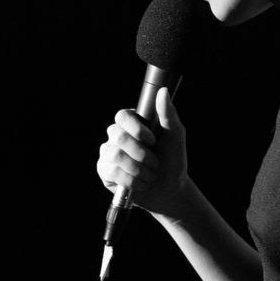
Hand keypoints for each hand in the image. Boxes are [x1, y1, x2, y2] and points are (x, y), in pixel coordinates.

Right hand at [97, 87, 188, 214]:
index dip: (136, 129)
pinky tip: (141, 183)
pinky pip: (111, 172)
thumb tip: (163, 91)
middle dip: (141, 153)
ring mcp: (108, 152)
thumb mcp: (175, 135)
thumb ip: (168, 114)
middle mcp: (117, 135)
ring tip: (150, 175)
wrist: (169, 189)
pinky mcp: (104, 171)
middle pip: (118, 136)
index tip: (153, 141)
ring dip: (138, 168)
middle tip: (155, 163)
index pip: (122, 116)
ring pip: (115, 155)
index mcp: (133, 122)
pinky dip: (131, 180)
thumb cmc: (173, 159)